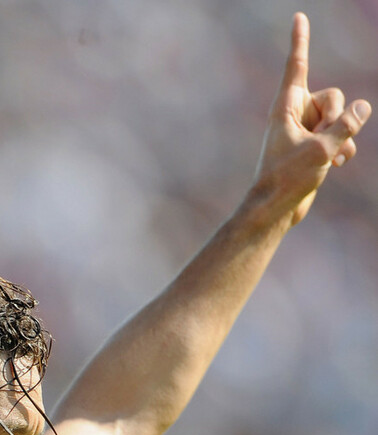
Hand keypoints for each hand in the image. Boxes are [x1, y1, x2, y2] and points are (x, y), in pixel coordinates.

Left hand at [253, 12, 369, 226]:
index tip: (299, 16)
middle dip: (338, 117)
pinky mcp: (314, 146)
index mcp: (286, 107)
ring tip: (329, 158)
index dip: (301, 41)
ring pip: (341, 116)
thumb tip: (364, 107)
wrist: (275, 210)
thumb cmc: (288, 179)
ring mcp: (306, 130)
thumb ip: (346, 125)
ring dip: (343, 136)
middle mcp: (295, 114)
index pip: (298, 66)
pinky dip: (344, 147)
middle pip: (334, 96)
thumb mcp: (321, 149)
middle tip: (322, 142)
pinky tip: (339, 164)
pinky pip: (341, 135)